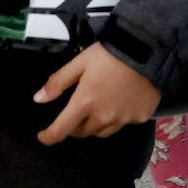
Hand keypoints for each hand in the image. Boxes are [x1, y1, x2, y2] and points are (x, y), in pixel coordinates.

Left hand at [35, 41, 161, 144]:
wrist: (149, 51)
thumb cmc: (111, 54)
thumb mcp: (80, 62)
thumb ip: (58, 82)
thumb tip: (38, 98)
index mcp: (84, 103)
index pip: (60, 130)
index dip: (48, 136)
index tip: (43, 136)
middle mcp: (102, 117)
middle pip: (82, 132)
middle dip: (74, 125)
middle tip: (75, 112)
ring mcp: (123, 120)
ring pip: (102, 132)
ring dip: (95, 125)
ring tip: (98, 109)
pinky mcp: (139, 118)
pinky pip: (123, 124)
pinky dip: (118, 117)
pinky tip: (121, 102)